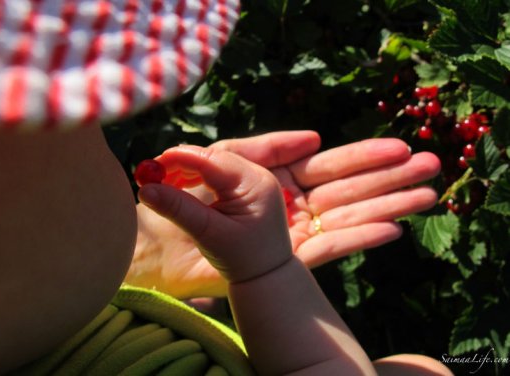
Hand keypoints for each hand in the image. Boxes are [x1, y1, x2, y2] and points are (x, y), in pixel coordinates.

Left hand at [124, 131, 439, 297]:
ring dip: (390, 201)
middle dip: (387, 173)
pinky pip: (335, 245)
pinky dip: (364, 237)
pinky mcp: (293, 256)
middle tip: (427, 161)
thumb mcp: (224, 160)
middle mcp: (292, 202)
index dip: (358, 155)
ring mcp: (295, 230)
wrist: (164, 247)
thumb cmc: (186, 197)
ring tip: (429, 192)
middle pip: (347, 184)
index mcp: (276, 176)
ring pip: (350, 212)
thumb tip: (313, 136)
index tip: (389, 149)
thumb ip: (260, 146)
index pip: (324, 163)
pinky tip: (395, 228)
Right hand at [137, 145, 292, 283]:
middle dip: (180, 163)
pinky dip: (198, 177)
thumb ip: (177, 209)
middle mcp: (258, 175)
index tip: (151, 165)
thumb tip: (145, 190)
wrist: (267, 276)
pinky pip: (219, 172)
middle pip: (212, 157)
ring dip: (187, 170)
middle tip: (151, 175)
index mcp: (253, 184)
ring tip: (162, 183)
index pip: (211, 159)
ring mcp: (255, 179)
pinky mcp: (248, 186)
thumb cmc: (241, 260)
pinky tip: (180, 186)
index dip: (179, 158)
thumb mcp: (208, 233)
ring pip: (214, 162)